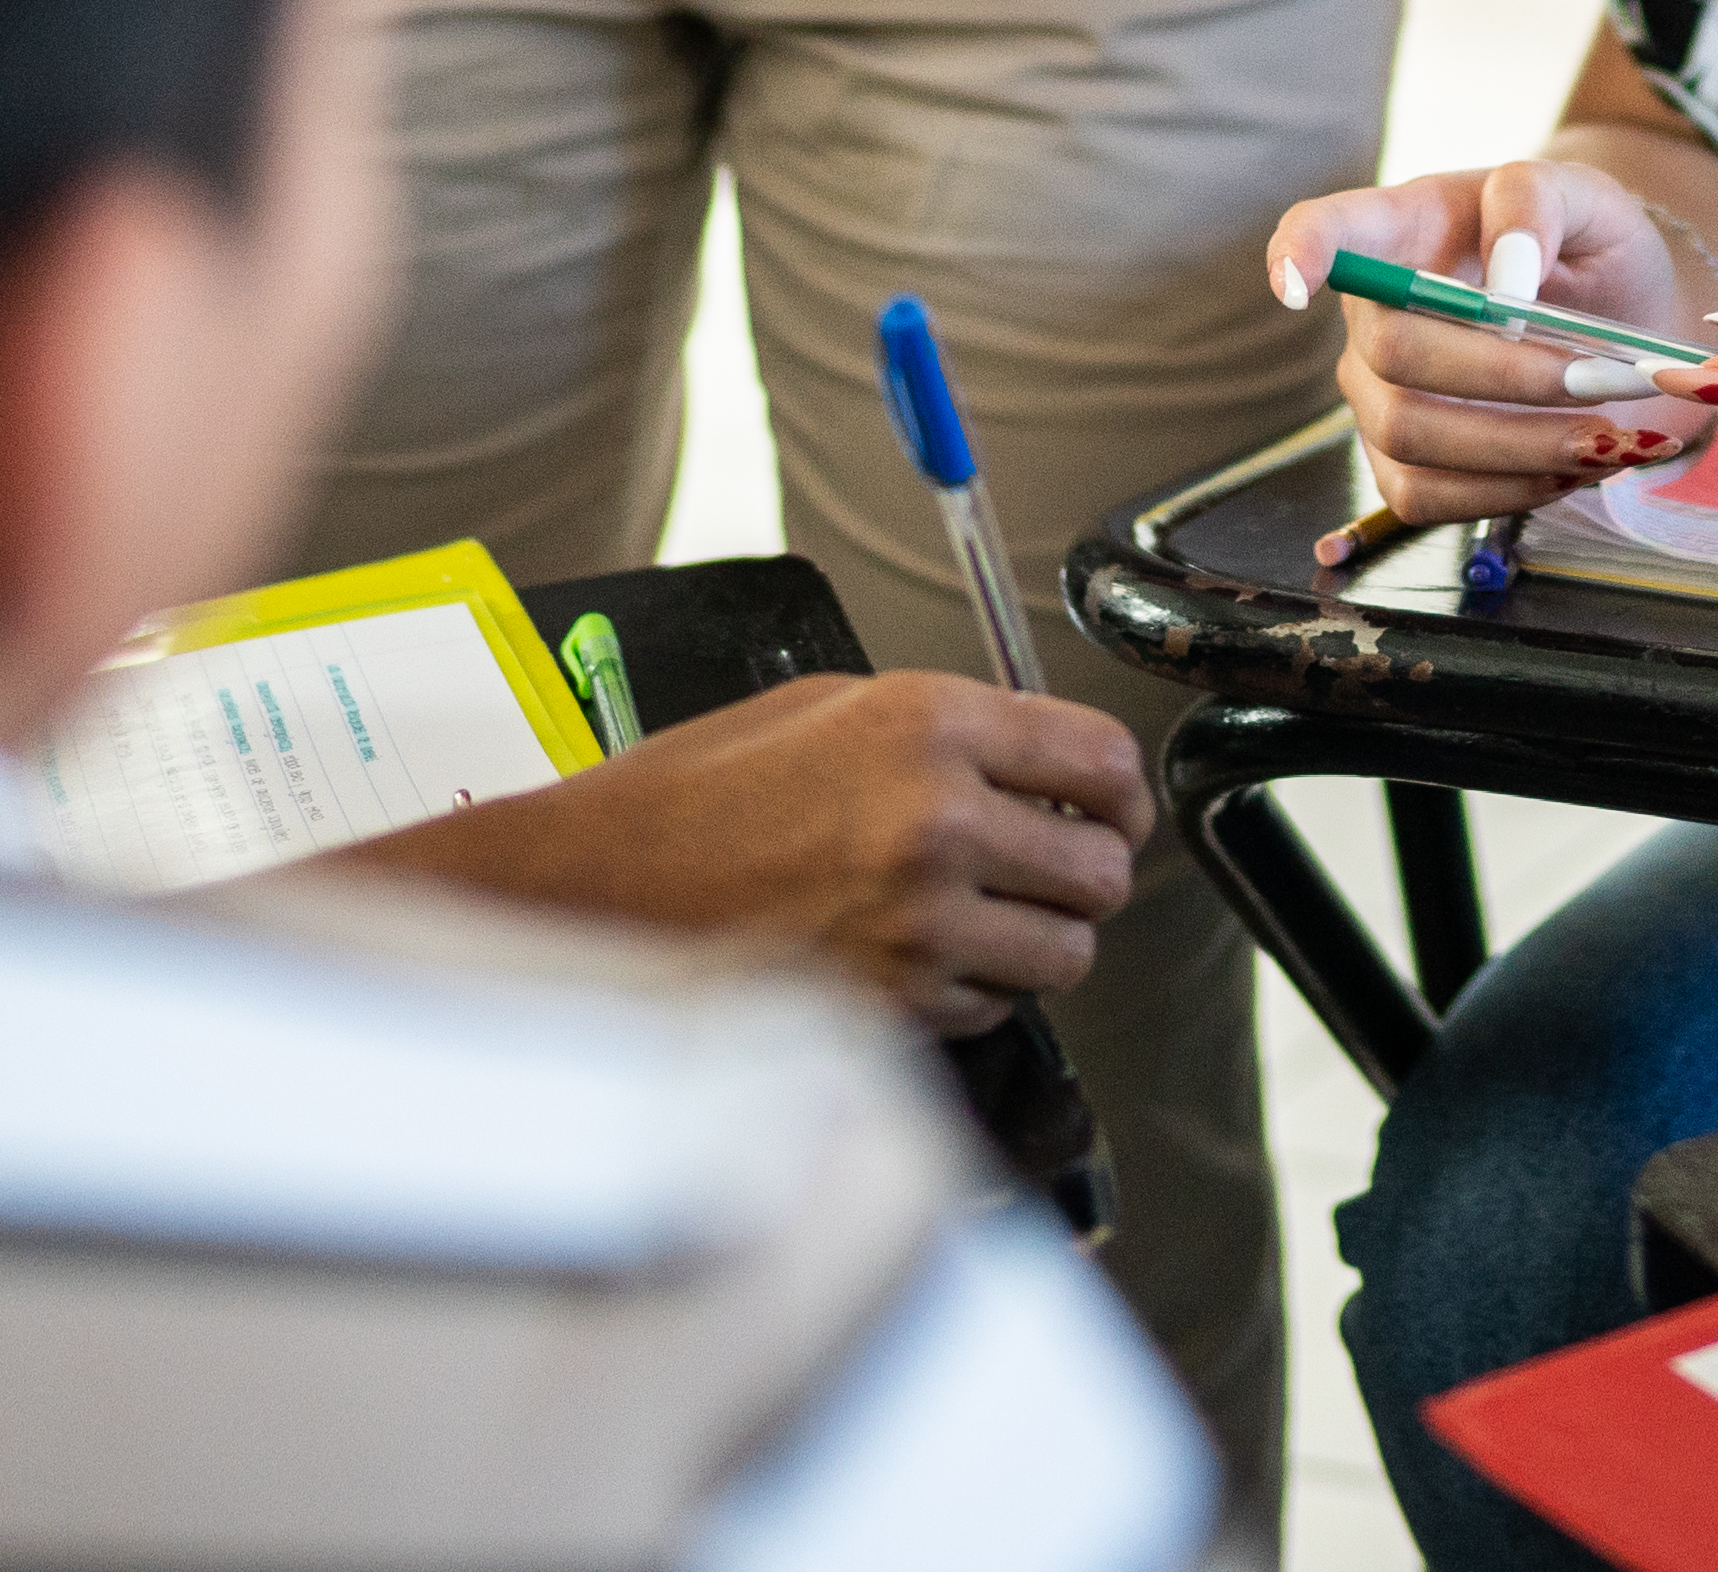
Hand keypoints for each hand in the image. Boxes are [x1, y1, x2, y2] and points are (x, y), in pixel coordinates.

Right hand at [339, 669, 1147, 1034]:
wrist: (595, 888)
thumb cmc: (692, 795)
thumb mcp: (828, 708)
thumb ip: (949, 728)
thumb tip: (1039, 760)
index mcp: (927, 726)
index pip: (1101, 757)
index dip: (1121, 788)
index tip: (1113, 804)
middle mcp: (935, 822)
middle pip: (1102, 868)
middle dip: (1085, 870)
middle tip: (1051, 864)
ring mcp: (916, 924)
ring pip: (1065, 954)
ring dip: (1040, 941)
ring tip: (985, 916)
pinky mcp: (892, 1005)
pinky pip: (995, 1009)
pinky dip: (977, 991)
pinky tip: (919, 955)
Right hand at [1265, 159, 1717, 525]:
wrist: (1624, 321)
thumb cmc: (1588, 248)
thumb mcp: (1585, 198)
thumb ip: (1538, 202)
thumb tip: (1506, 282)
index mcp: (1406, 228)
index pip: (1325, 231)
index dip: (1297, 254)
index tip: (1295, 285)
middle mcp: (1374, 314)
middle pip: (1392, 351)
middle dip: (1505, 374)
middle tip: (1599, 379)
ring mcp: (1378, 395)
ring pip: (1409, 435)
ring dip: (1518, 443)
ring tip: (1606, 434)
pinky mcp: (1401, 466)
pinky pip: (1425, 497)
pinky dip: (1506, 491)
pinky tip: (1569, 467)